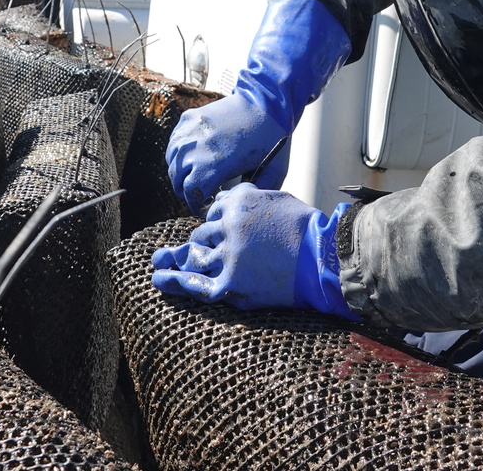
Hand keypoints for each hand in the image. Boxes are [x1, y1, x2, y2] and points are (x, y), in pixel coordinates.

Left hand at [151, 184, 355, 317]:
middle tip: (192, 251)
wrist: (324, 257)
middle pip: (201, 235)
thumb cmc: (307, 229)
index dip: (217, 225)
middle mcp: (228, 225)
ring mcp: (228, 254)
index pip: (213, 212)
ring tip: (160, 262)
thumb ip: (248, 198)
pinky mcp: (231, 281)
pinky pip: (196, 284)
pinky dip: (175, 283)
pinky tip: (158, 280)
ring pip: (196, 256)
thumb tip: (224, 204)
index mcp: (238, 201)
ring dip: (180, 259)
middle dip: (200, 243)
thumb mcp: (276, 199)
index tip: (220, 233)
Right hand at [165, 0, 350, 211]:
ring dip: (180, 172)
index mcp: (213, 165)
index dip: (196, 204)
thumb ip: (257, 191)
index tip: (204, 206)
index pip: (191, 194)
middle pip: (177, 180)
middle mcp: (196, 149)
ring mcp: (189, 132)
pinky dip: (178, 153)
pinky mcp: (188, 119)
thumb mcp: (273, 171)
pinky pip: (173, 143)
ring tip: (194, 176)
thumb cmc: (271, 136)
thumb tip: (241, 203)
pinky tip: (192, 156)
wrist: (266, 102)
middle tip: (199, 193)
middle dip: (187, 191)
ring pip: (171, 162)